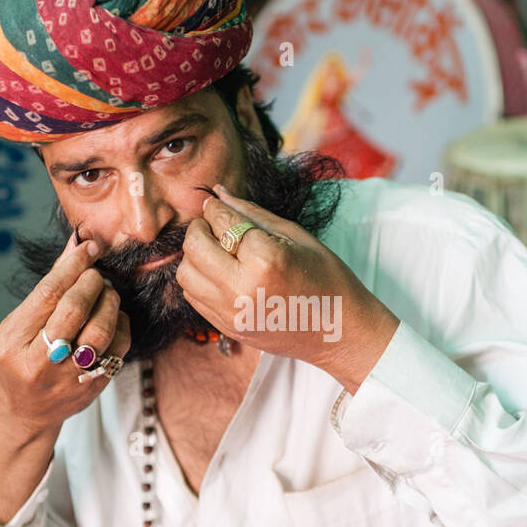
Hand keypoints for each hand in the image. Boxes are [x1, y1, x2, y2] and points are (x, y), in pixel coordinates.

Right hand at [0, 233, 130, 439]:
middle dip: (91, 283)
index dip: (72, 266)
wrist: (26, 411)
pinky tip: (114, 316)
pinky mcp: (93, 386)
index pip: (48, 294)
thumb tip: (76, 244)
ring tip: (107, 293)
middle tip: (96, 274)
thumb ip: (48, 287)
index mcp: (13, 342)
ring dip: (110, 302)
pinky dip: (121, 324)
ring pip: (100, 330)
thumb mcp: (19, 324)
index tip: (89, 247)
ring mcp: (68, 378)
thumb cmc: (21, 357)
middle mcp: (39, 363)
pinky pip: (118, 348)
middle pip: (74, 310)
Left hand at [176, 184, 398, 393]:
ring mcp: (232, 313)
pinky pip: (193, 297)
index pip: (222, 221)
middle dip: (200, 228)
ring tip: (217, 251)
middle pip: (195, 245)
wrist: (341, 333)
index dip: (215, 208)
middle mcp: (242, 288)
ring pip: (186, 273)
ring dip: (195, 256)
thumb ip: (253, 214)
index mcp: (266, 259)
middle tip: (214, 225)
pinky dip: (200, 279)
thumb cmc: (328, 279)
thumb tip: (218, 193)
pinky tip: (221, 273)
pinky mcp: (227, 328)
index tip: (216, 203)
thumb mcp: (296, 237)